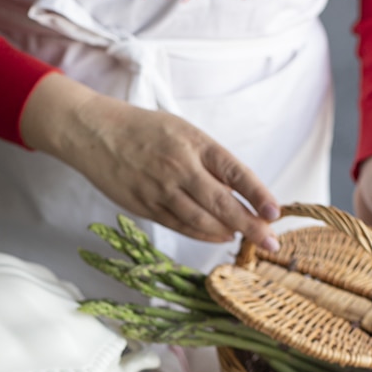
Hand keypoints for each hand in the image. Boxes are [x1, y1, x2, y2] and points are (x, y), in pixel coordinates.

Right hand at [19, 73, 281, 251]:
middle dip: (250, 225)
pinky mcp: (144, 206)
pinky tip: (218, 236)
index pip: (234, 172)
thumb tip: (239, 193)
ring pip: (201, 220)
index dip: (257, 194)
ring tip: (245, 239)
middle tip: (270, 242)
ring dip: (226, 232)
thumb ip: (209, 160)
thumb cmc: (144, 130)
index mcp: (194, 143)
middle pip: (222, 203)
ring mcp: (161, 189)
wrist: (96, 132)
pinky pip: (179, 225)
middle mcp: (179, 167)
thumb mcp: (183, 131)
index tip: (275, 212)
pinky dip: (201, 233)